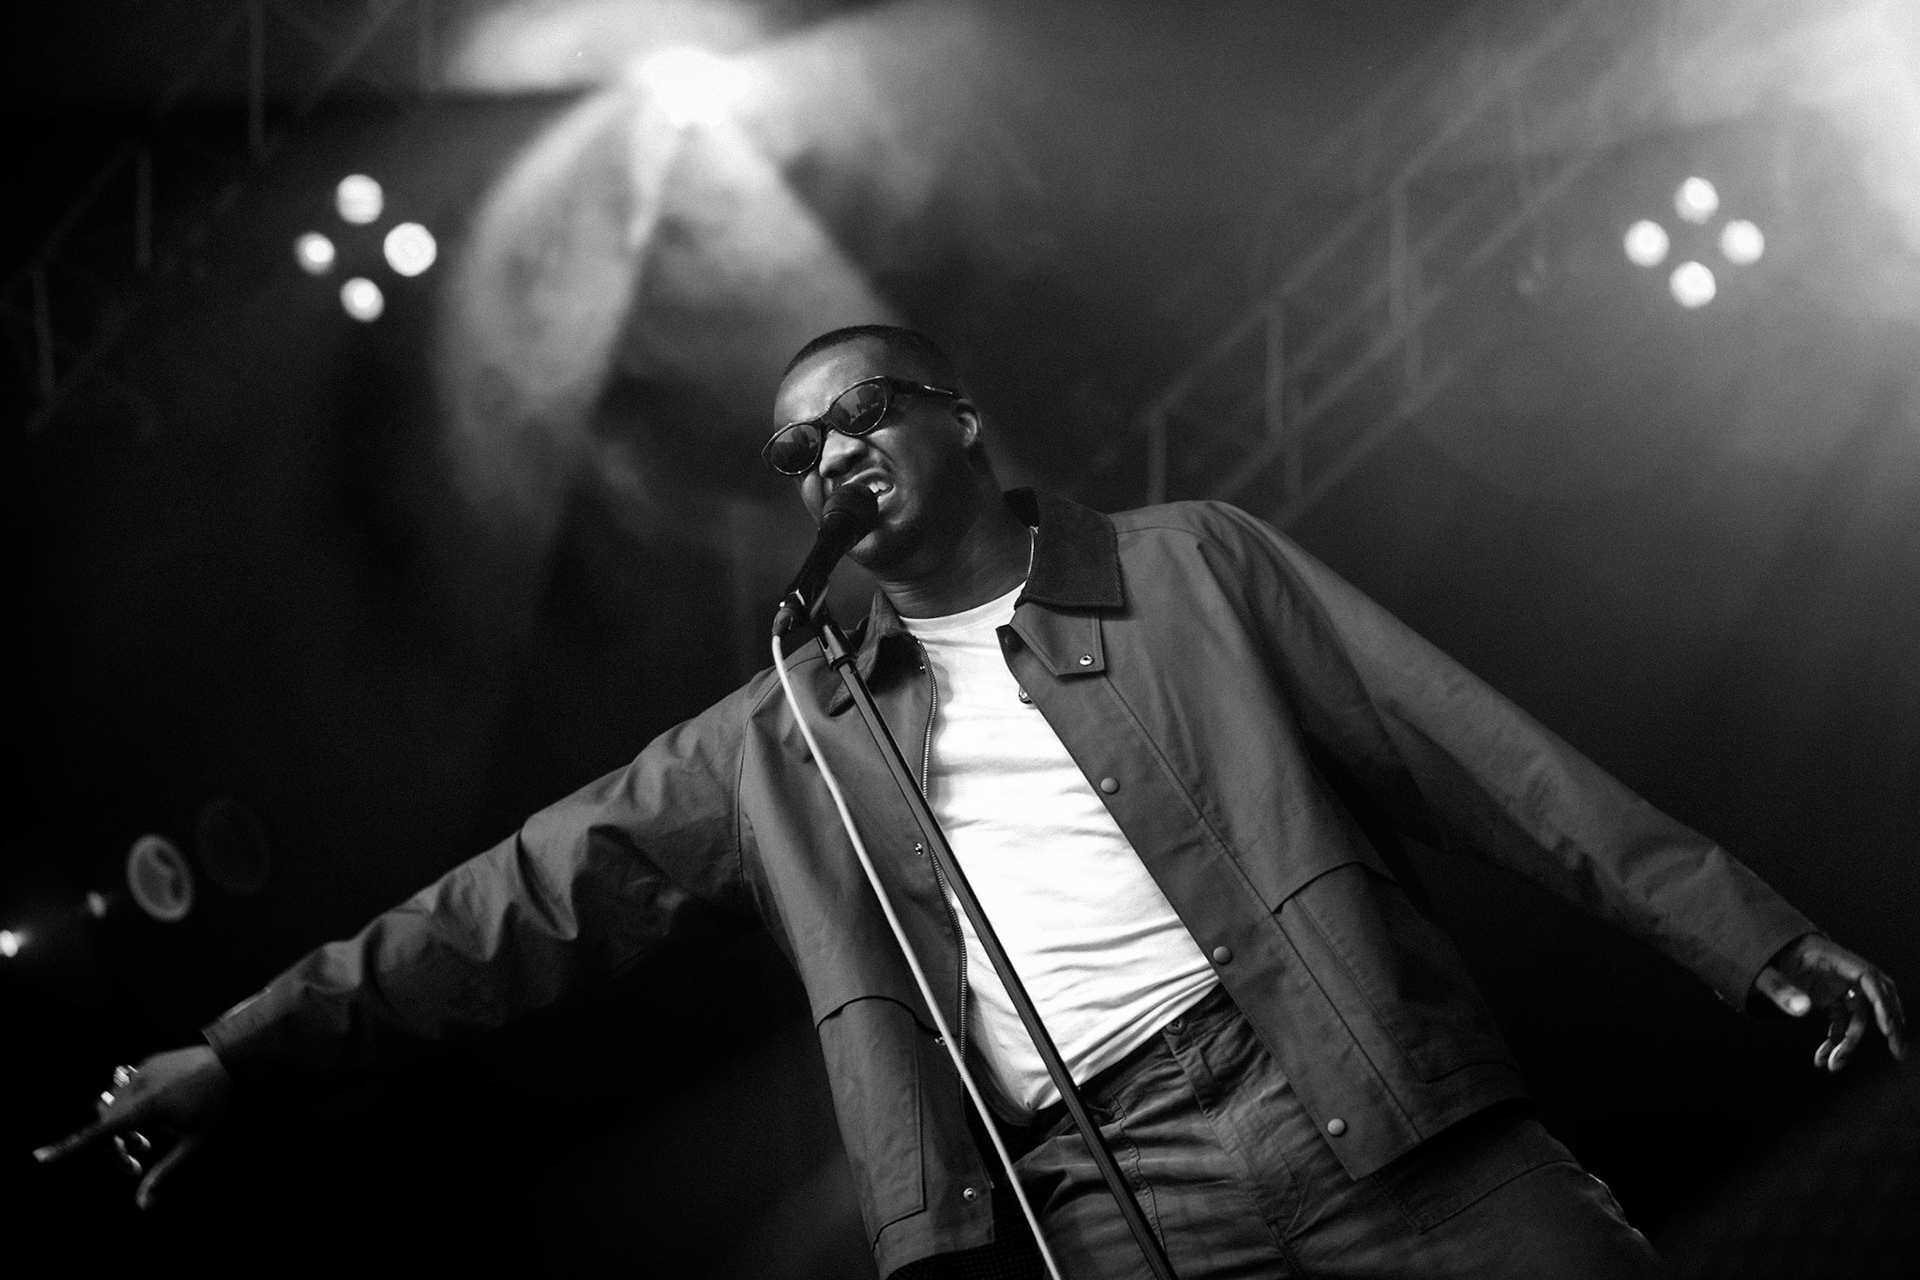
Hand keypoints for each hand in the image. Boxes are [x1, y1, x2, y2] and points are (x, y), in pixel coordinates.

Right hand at [33, 1045, 235, 1208]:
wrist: (240, 1061)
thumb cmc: (221, 1105)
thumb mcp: (196, 1144)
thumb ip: (166, 1173)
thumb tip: (142, 1204)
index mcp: (144, 1108)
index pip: (98, 1133)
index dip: (68, 1148)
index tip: (39, 1158)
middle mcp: (137, 1086)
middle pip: (105, 1123)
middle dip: (114, 1147)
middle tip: (134, 1165)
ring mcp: (143, 1071)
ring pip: (115, 1105)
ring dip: (121, 1128)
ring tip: (146, 1144)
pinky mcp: (151, 1062)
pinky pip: (128, 1088)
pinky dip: (131, 1107)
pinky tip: (155, 1118)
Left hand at [1753, 934, 1906, 1071]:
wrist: (1756, 956)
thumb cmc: (1761, 958)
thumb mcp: (1764, 973)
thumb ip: (1780, 988)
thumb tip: (1804, 1009)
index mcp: (1829, 957)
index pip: (1866, 976)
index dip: (1881, 1000)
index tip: (1887, 1027)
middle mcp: (1839, 972)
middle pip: (1874, 996)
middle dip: (1889, 1024)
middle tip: (1898, 1051)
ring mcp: (1835, 986)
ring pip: (1856, 1016)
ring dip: (1849, 1043)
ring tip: (1834, 1066)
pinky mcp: (1828, 999)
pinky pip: (1840, 1022)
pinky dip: (1834, 1041)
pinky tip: (1822, 1059)